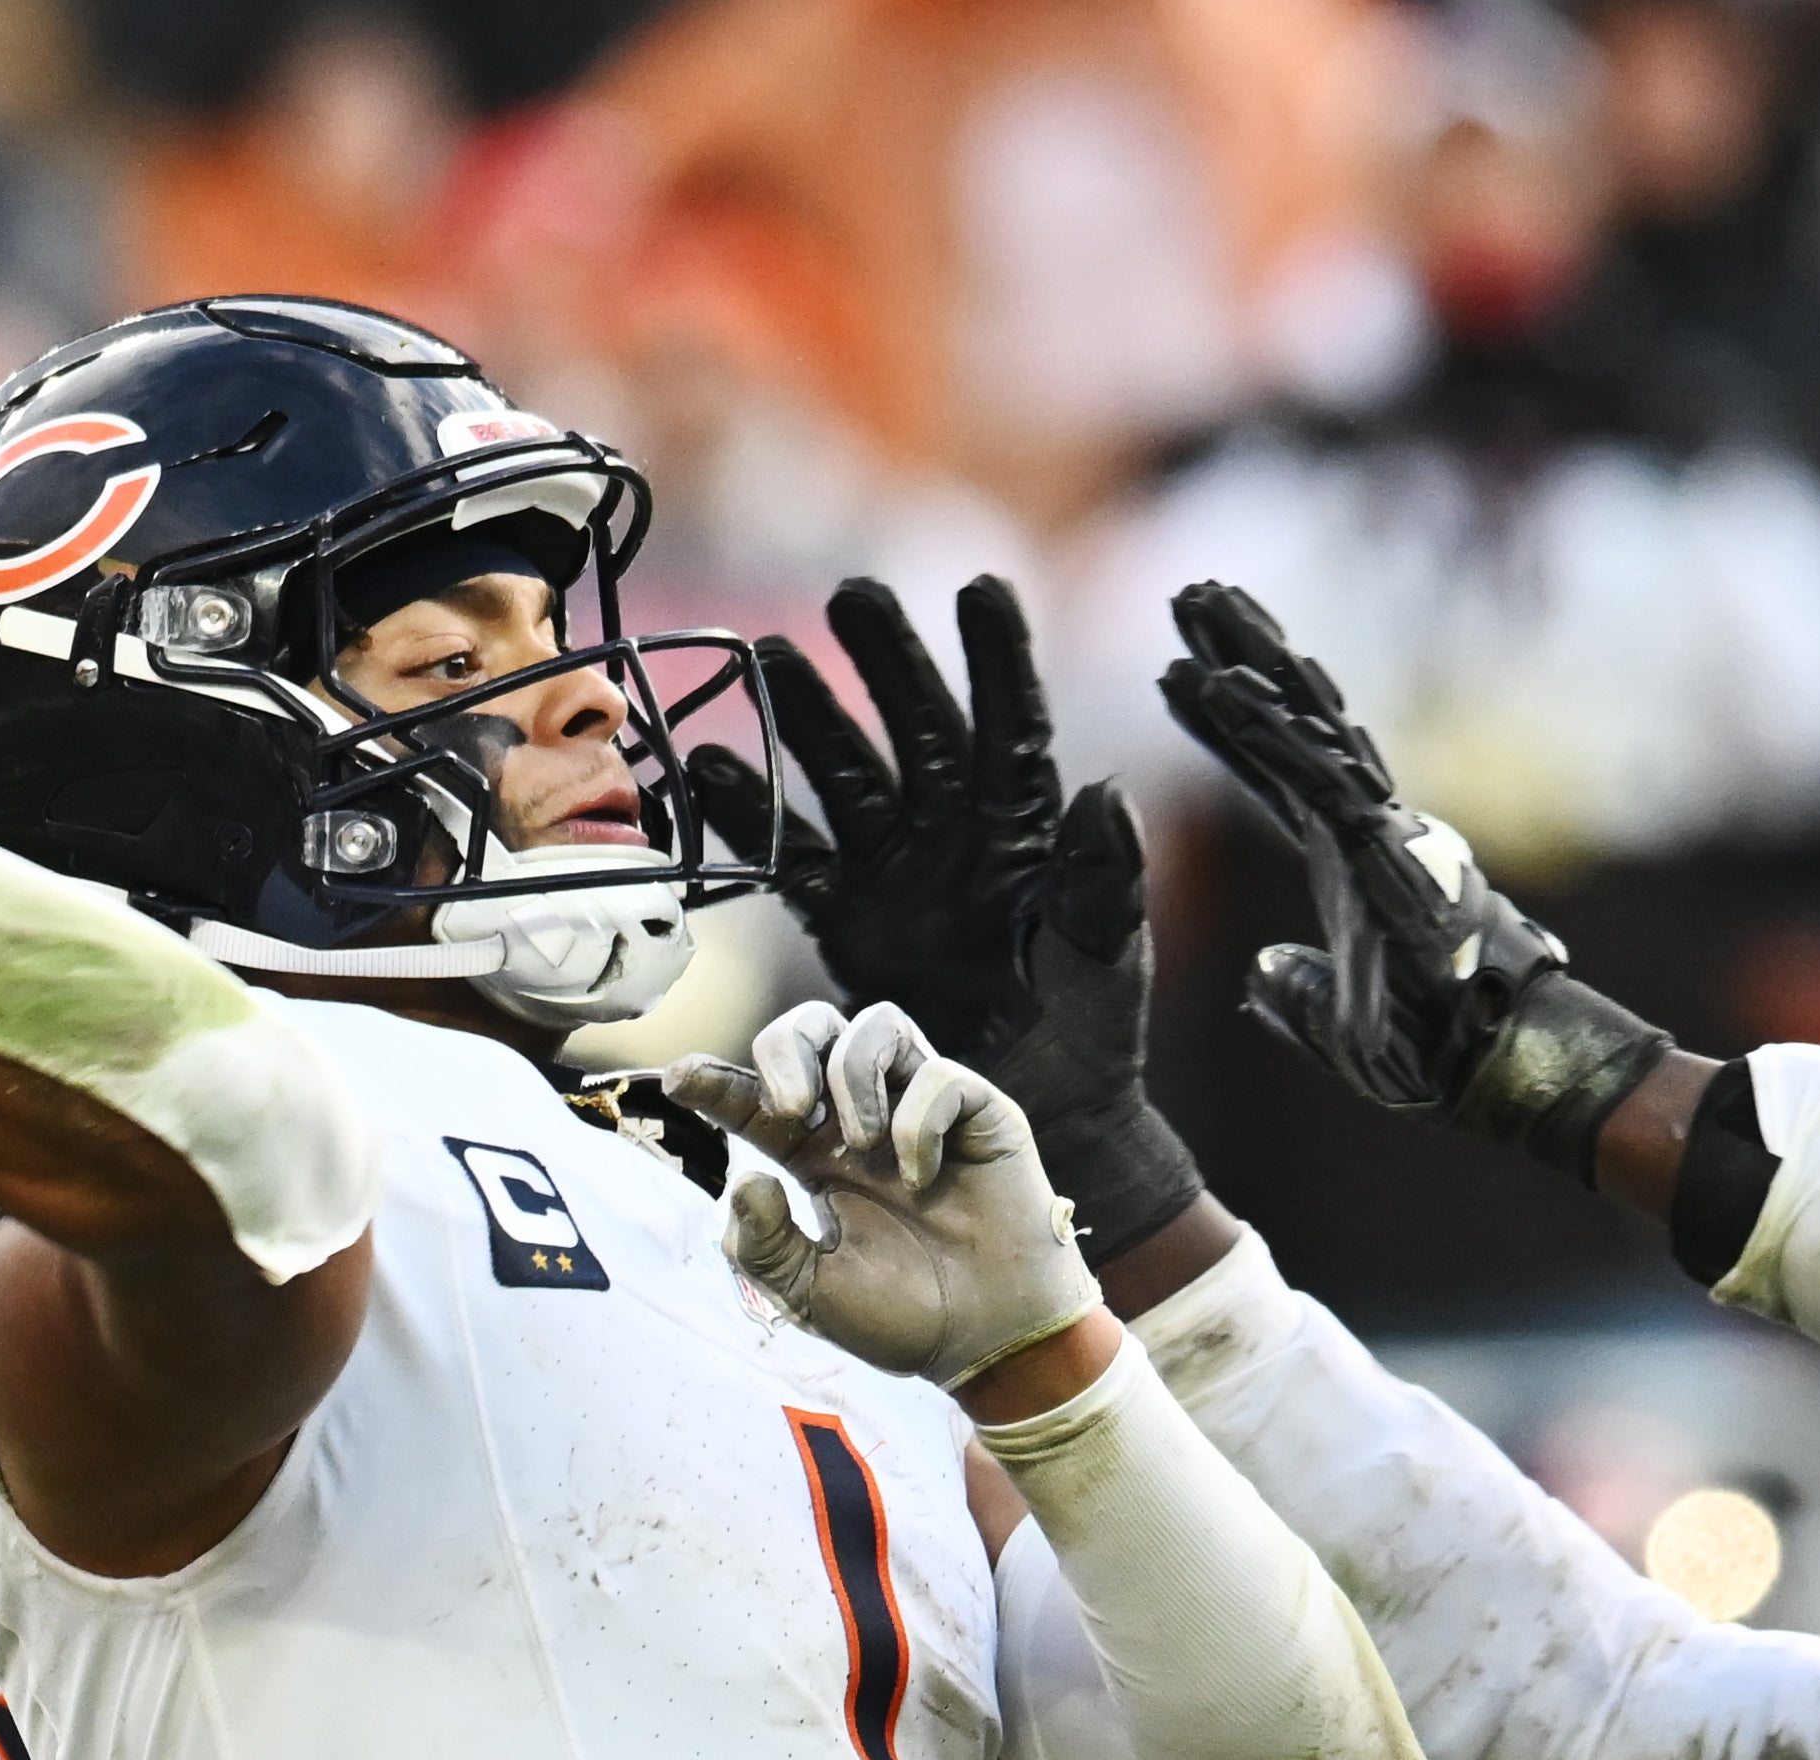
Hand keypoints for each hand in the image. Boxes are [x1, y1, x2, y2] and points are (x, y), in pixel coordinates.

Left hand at [667, 1002, 1103, 1395]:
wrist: (990, 1342)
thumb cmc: (906, 1318)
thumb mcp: (809, 1294)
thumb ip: (763, 1245)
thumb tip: (746, 1179)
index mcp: (817, 1158)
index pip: (756, 1099)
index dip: (716, 1081)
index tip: (680, 1082)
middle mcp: (864, 1122)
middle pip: (814, 1027)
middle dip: (786, 1048)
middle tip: (790, 1111)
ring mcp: (921, 1111)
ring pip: (877, 1023)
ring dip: (854, 1076)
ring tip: (863, 1146)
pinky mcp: (978, 1114)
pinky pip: (941, 1077)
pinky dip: (920, 1121)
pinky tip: (925, 1178)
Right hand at [703, 576, 1202, 1261]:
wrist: (1040, 1111)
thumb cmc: (1094, 1028)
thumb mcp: (1108, 950)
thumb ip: (1105, 875)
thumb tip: (1107, 788)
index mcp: (1031, 827)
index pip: (1014, 726)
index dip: (997, 659)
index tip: (981, 588)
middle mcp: (958, 831)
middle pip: (919, 727)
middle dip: (887, 660)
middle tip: (852, 595)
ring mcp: (897, 869)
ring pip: (848, 774)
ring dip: (810, 718)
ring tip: (772, 659)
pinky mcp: (846, 917)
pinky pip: (792, 855)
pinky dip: (752, 816)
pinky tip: (711, 766)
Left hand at [1156, 582, 1677, 1177]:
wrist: (1495, 1059)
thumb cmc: (1436, 1046)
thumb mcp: (1340, 1024)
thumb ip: (1298, 990)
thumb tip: (1260, 974)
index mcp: (1351, 857)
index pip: (1277, 774)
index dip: (1230, 725)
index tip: (1179, 677)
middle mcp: (1364, 823)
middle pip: (1291, 720)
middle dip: (1240, 654)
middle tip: (1188, 593)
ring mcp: (1375, 824)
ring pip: (1302, 720)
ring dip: (1246, 657)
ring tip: (1194, 599)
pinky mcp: (1380, 842)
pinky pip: (1310, 772)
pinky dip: (1264, 728)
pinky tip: (1218, 684)